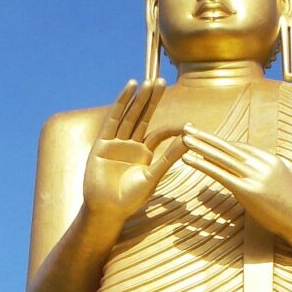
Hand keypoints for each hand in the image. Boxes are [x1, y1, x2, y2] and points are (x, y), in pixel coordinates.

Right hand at [82, 79, 184, 225]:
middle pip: (143, 117)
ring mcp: (116, 142)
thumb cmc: (131, 199)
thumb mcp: (153, 177)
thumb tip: (188, 142)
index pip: (159, 133)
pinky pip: (113, 119)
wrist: (107, 210)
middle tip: (161, 81)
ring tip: (147, 82)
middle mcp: (130, 145)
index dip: (172, 128)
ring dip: (138, 98)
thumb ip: (168, 158)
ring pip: (129, 115)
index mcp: (144, 154)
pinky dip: (121, 103)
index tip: (187, 125)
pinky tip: (129, 88)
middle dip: (151, 100)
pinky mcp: (102, 143)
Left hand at [181, 125, 291, 258]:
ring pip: (223, 158)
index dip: (221, 142)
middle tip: (187, 127)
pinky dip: (203, 165)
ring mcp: (256, 177)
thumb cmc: (289, 208)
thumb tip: (252, 168)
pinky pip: (221, 175)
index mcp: (271, 160)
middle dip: (206, 137)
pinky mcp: (248, 191)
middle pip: (229, 147)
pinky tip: (189, 160)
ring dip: (201, 147)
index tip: (205, 137)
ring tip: (184, 140)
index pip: (241, 147)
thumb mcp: (280, 182)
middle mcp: (263, 165)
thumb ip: (265, 172)